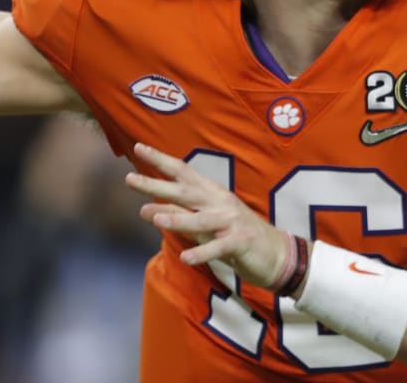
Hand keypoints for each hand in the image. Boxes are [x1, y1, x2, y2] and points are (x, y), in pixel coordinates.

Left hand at [125, 142, 287, 288]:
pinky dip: (202, 252)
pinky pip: (218, 247)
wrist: (276, 253)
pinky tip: (185, 259)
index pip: (183, 172)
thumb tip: (143, 209)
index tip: (139, 148)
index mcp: (211, 193)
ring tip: (155, 220)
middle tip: (130, 180)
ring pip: (201, 219)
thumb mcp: (201, 224)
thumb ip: (175, 215)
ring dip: (178, 219)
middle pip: (185, 192)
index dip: (161, 160)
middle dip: (157, 185)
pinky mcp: (240, 242)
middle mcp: (220, 202)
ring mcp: (231, 221)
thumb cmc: (234, 236)